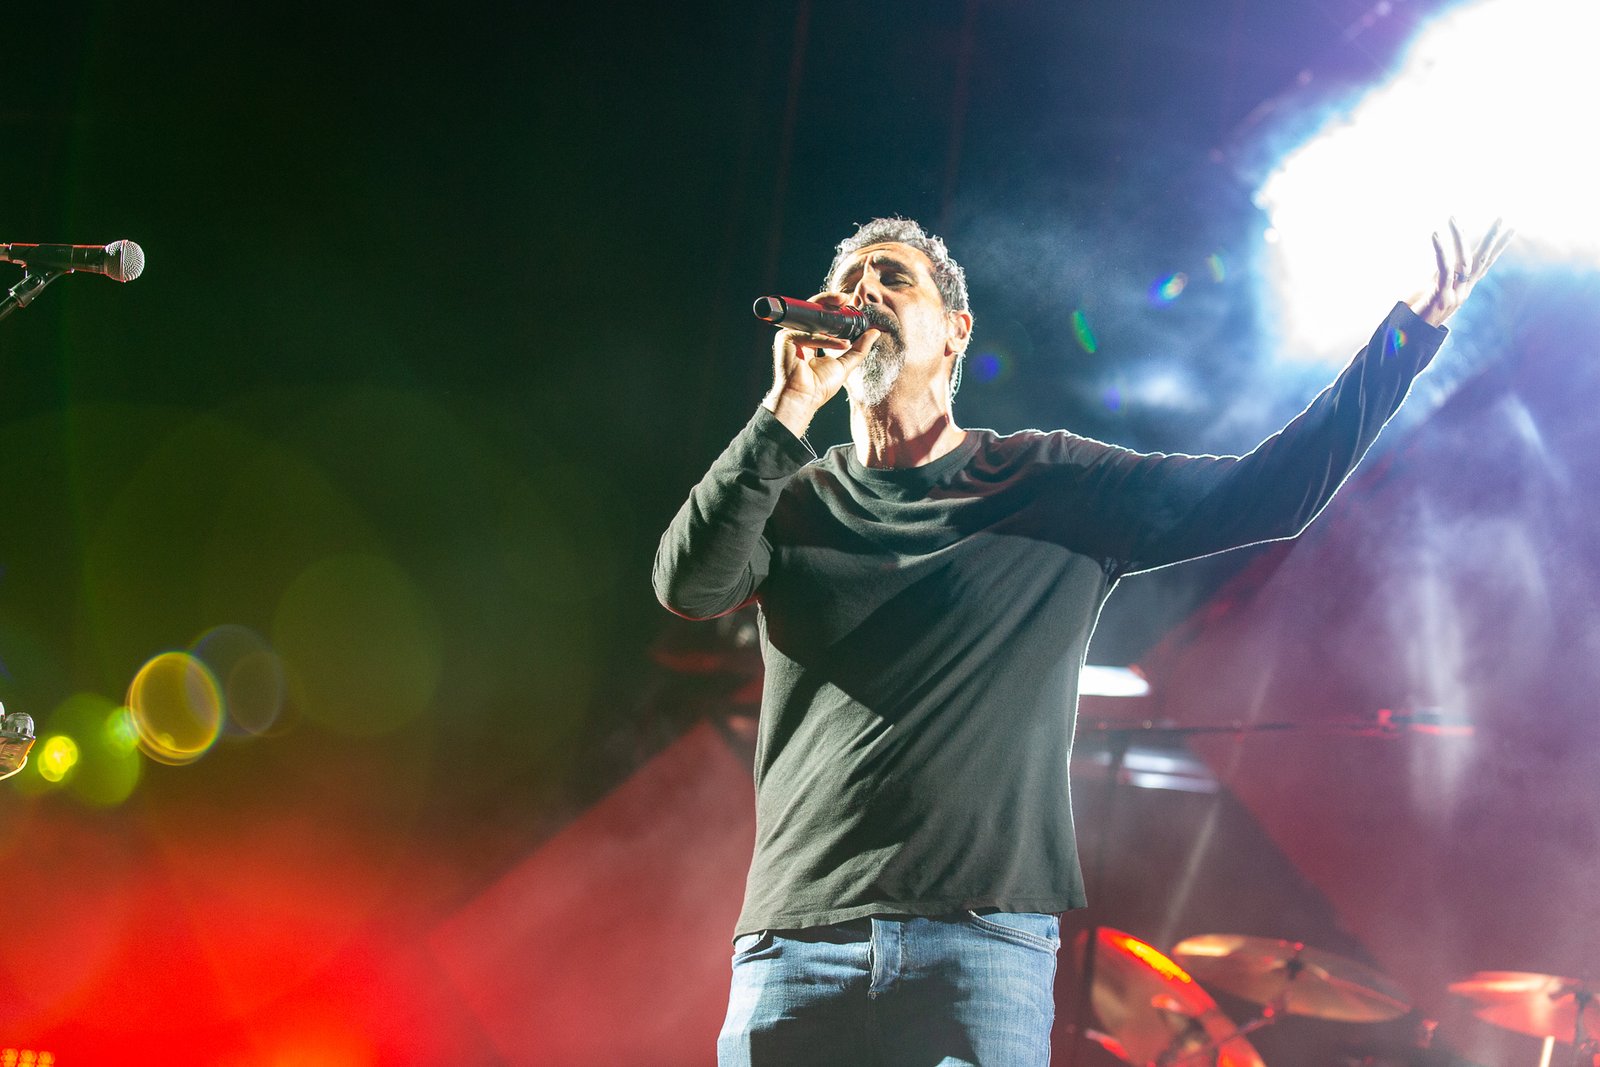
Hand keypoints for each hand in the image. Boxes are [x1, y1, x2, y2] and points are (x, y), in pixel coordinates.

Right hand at [761, 292, 878, 437]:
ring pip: (811, 318)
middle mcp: (800, 335)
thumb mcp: (845, 364)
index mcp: (811, 339)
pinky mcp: (786, 339)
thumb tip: (875, 332)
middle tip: (845, 298)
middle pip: (814, 311)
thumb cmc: (820, 387)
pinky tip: (840, 344)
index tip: (849, 303)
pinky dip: (825, 339)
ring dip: (829, 315)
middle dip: (829, 301)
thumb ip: (859, 348)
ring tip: (846, 311)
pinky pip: (809, 334)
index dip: (835, 309)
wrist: (804, 400)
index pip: (822, 318)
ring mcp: (792, 336)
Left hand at [1408, 217, 1513, 326]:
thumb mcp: (1433, 291)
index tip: (1512, 229)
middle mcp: (1464, 291)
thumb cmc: (1418, 315)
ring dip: (1459, 238)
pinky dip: (1440, 251)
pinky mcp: (1440, 297)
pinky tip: (1434, 235)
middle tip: (1502, 217)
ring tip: (1453, 218)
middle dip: (1492, 238)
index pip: (1485, 264)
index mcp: (1465, 289)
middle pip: (1481, 260)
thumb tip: (1446, 257)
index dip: (1499, 247)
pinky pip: (1443, 270)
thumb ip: (1442, 275)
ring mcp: (1454, 294)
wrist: (1409, 340)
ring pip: (1463, 261)